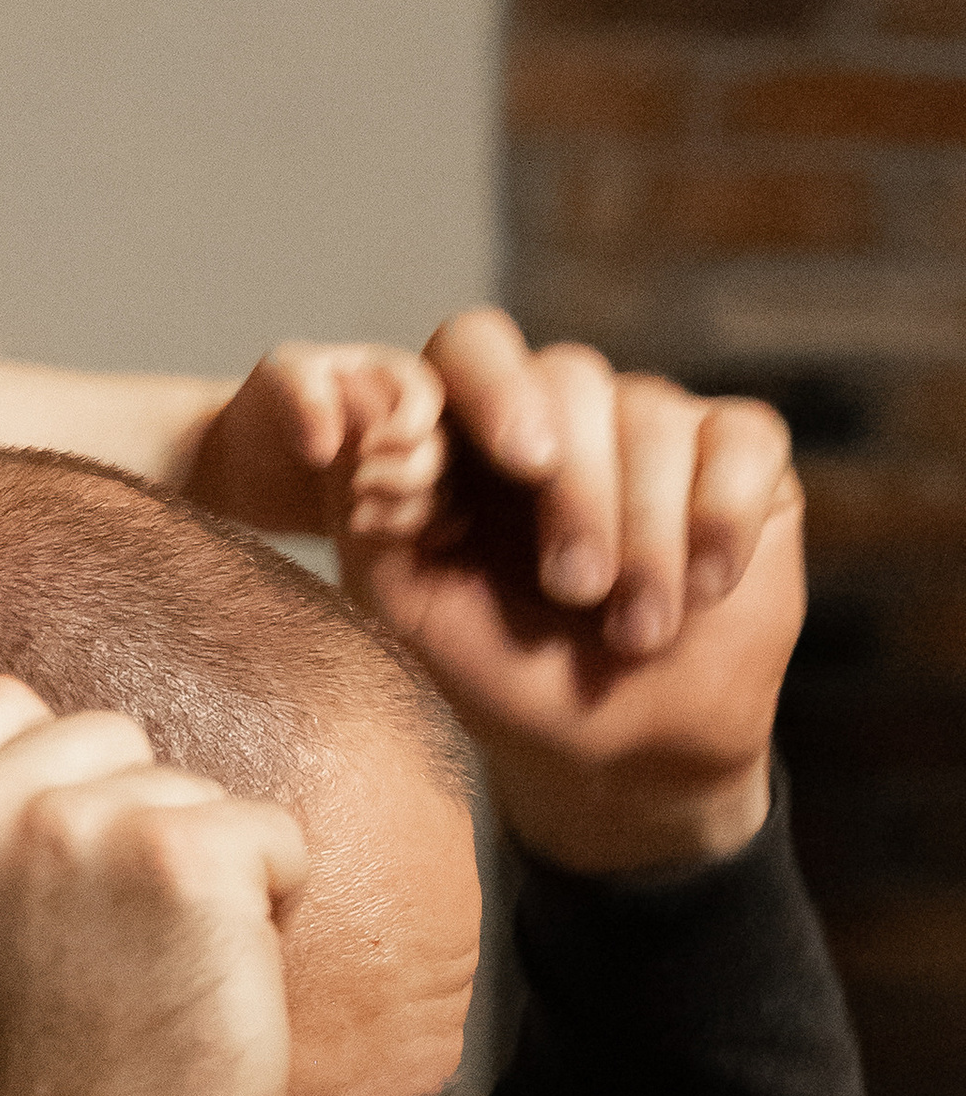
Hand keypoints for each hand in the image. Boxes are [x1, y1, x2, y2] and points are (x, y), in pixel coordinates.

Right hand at [0, 678, 306, 1095]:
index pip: (0, 705)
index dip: (52, 783)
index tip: (59, 886)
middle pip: (104, 741)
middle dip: (128, 826)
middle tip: (112, 955)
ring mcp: (80, 825)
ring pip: (186, 791)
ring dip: (197, 872)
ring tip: (157, 984)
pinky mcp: (187, 858)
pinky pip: (269, 835)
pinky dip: (269, 903)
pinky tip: (216, 987)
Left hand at [188, 341, 449, 539]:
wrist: (242, 462)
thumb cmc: (263, 405)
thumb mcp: (278, 377)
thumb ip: (304, 395)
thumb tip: (331, 448)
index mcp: (397, 378)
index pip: (430, 398)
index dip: (406, 429)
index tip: (362, 448)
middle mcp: (416, 423)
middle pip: (443, 454)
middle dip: (403, 477)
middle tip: (355, 486)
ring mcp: (410, 470)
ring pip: (443, 498)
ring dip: (403, 514)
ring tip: (353, 517)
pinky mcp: (398, 511)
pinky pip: (428, 532)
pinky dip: (401, 539)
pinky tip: (358, 533)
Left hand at [343, 353, 801, 874]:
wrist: (625, 747)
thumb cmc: (507, 670)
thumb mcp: (415, 610)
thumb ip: (369, 517)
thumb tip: (354, 421)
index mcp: (471, 428)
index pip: (472, 349)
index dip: (492, 387)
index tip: (519, 462)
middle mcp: (563, 405)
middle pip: (569, 378)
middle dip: (578, 493)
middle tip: (576, 589)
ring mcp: (654, 420)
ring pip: (655, 417)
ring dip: (646, 537)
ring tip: (637, 630)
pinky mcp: (739, 450)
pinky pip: (741, 439)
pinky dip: (723, 519)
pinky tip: (708, 587)